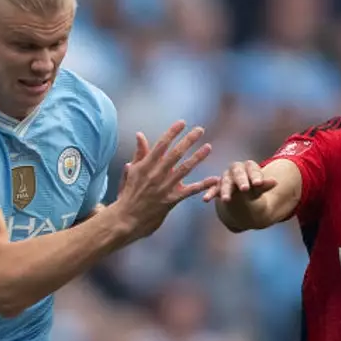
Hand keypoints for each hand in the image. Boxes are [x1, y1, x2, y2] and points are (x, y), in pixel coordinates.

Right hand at [111, 121, 214, 238]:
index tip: (182, 122)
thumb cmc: (129, 194)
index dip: (172, 132)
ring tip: (208, 147)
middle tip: (200, 129)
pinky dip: (203, 185)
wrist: (126, 218)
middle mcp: (156, 174)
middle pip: (175, 153)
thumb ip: (139, 153)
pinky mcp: (171, 200)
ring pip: (184, 169)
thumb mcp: (132, 172)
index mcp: (146, 165)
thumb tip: (140, 134)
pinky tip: (214, 179)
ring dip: (197, 157)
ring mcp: (164, 187)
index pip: (161, 144)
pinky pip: (190, 191)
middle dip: (188, 140)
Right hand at [202, 160, 277, 204]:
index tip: (258, 184)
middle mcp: (236, 169)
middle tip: (245, 189)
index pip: (252, 168)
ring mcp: (225, 177)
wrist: (241, 197)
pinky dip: (210, 193)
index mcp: (249, 167)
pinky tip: (206, 199)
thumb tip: (276, 182)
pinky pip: (213, 189)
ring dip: (226, 190)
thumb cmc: (253, 190)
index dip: (255, 175)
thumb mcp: (259, 189)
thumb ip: (264, 185)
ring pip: (225, 182)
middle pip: (238, 172)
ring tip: (226, 200)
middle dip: (241, 180)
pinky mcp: (217, 186)